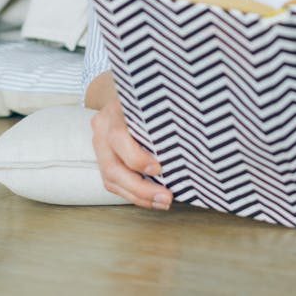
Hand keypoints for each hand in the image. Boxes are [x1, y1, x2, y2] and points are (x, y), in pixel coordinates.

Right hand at [88, 76, 171, 210]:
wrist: (121, 92)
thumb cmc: (147, 94)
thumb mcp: (154, 95)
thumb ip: (165, 108)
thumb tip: (196, 123)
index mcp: (114, 110)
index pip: (119, 137)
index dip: (136, 157)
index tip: (159, 169)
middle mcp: (101, 129)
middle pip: (113, 167)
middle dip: (140, 188)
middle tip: (166, 198)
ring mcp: (98, 145)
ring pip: (111, 179)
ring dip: (138, 196)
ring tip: (162, 203)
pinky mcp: (102, 159)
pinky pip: (112, 182)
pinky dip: (132, 194)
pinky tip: (151, 199)